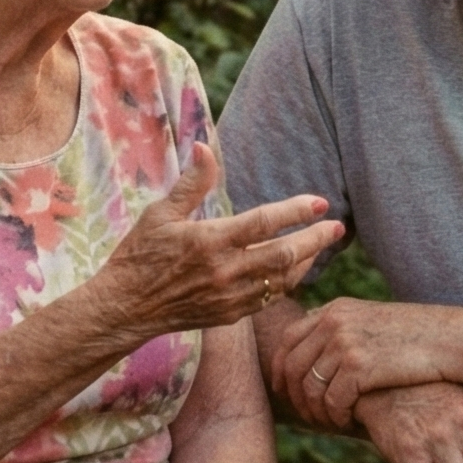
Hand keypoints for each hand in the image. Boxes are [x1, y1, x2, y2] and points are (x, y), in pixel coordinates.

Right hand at [89, 143, 342, 346]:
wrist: (125, 307)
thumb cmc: (139, 255)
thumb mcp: (160, 214)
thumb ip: (191, 183)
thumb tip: (205, 147)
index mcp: (210, 241)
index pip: (264, 222)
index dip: (296, 210)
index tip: (320, 202)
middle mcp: (224, 271)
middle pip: (284, 255)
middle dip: (315, 240)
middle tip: (337, 227)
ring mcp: (229, 297)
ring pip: (281, 280)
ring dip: (305, 262)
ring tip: (321, 245)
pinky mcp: (228, 315)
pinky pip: (268, 299)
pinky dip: (286, 283)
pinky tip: (293, 270)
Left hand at [278, 298, 462, 428]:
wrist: (456, 339)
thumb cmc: (419, 337)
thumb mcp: (373, 322)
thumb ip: (342, 332)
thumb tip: (314, 359)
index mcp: (335, 308)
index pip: (287, 340)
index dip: (282, 371)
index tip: (286, 393)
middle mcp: (334, 320)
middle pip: (292, 367)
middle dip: (296, 398)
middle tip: (310, 417)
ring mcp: (345, 341)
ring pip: (310, 388)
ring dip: (318, 412)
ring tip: (334, 423)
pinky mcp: (360, 365)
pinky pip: (332, 401)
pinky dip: (338, 417)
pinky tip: (351, 422)